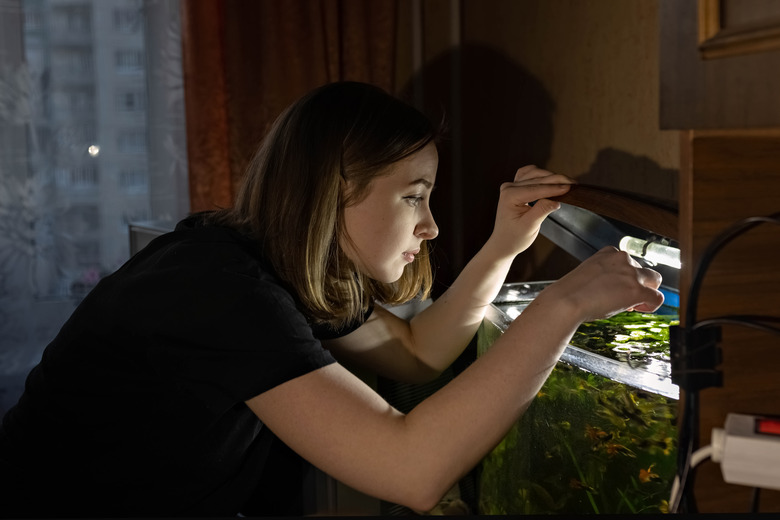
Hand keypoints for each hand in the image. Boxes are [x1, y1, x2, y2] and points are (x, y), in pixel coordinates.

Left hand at [487, 165, 573, 259]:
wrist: (504, 243)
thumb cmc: (514, 238)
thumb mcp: (529, 226)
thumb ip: (542, 211)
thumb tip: (557, 200)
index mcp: (509, 196)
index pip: (536, 189)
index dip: (554, 188)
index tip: (570, 188)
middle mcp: (509, 188)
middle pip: (537, 179)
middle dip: (557, 180)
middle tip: (574, 184)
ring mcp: (511, 186)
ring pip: (535, 174)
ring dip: (551, 177)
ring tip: (567, 182)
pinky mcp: (516, 187)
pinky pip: (530, 175)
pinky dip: (542, 176)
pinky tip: (552, 180)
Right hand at [542, 246, 664, 322]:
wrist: (566, 301)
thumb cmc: (571, 293)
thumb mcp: (588, 275)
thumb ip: (605, 277)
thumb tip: (617, 292)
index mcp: (609, 253)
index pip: (627, 262)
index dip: (624, 278)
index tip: (615, 290)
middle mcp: (622, 259)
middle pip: (643, 270)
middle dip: (638, 284)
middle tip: (624, 299)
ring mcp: (631, 273)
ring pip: (655, 280)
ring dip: (647, 292)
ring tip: (632, 304)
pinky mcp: (637, 290)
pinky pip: (657, 297)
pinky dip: (651, 305)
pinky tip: (639, 309)